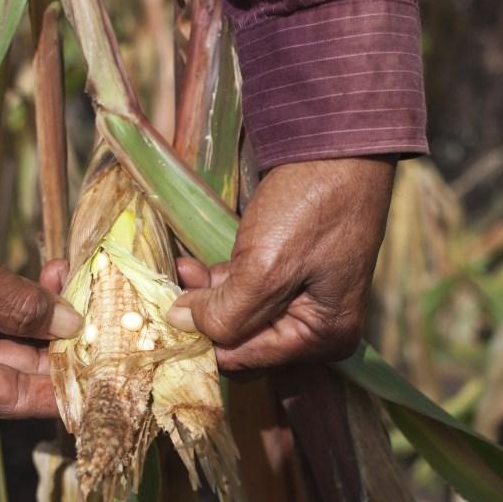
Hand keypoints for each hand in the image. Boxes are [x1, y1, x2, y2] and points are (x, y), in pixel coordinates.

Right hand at [0, 172, 81, 416]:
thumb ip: (18, 305)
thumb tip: (73, 327)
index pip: (4, 395)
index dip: (55, 391)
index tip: (103, 381)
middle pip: (16, 368)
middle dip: (61, 348)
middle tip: (109, 330)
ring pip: (17, 334)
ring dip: (52, 314)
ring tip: (84, 288)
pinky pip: (8, 304)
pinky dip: (34, 291)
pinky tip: (60, 271)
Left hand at [167, 157, 393, 373]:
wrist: (336, 142)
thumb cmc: (311, 205)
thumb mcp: (265, 267)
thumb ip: (224, 310)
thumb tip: (180, 326)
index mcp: (322, 337)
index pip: (243, 359)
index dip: (202, 342)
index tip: (165, 321)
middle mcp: (315, 326)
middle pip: (240, 339)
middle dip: (203, 318)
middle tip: (167, 295)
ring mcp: (303, 298)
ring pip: (237, 312)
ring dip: (205, 296)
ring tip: (179, 272)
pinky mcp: (289, 271)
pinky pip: (245, 289)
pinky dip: (219, 280)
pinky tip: (192, 265)